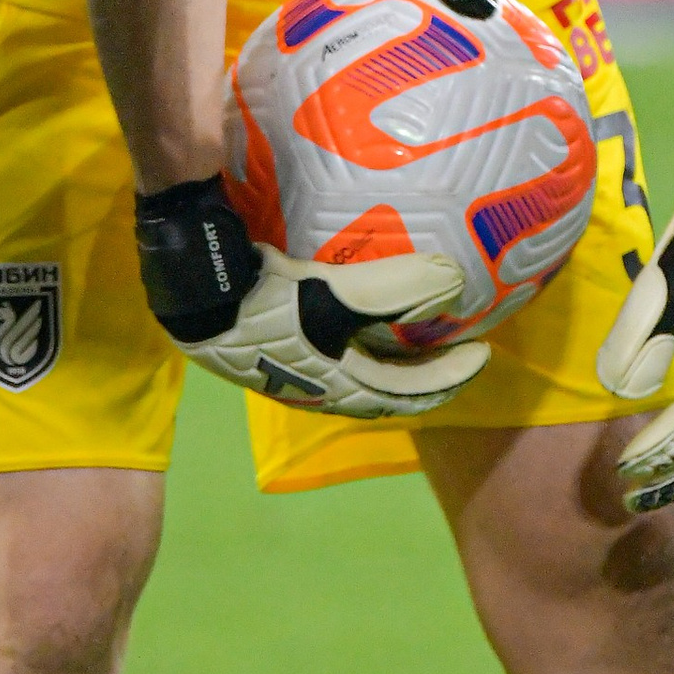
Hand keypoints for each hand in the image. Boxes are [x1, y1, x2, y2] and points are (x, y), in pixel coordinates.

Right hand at [183, 243, 494, 423]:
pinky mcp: (276, 350)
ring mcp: (294, 373)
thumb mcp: (333, 293)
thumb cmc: (264, 301)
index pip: (409, 392)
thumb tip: (453, 280)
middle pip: (386, 392)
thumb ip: (395, 287)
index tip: (480, 354)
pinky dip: (363, 343)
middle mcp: (319, 390)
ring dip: (392, 360)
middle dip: (425, 376)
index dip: (449, 377)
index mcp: (338, 387)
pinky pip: (336, 356)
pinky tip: (362, 317)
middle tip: (456, 348)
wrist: (193, 294)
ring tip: (415, 332)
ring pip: (360, 376)